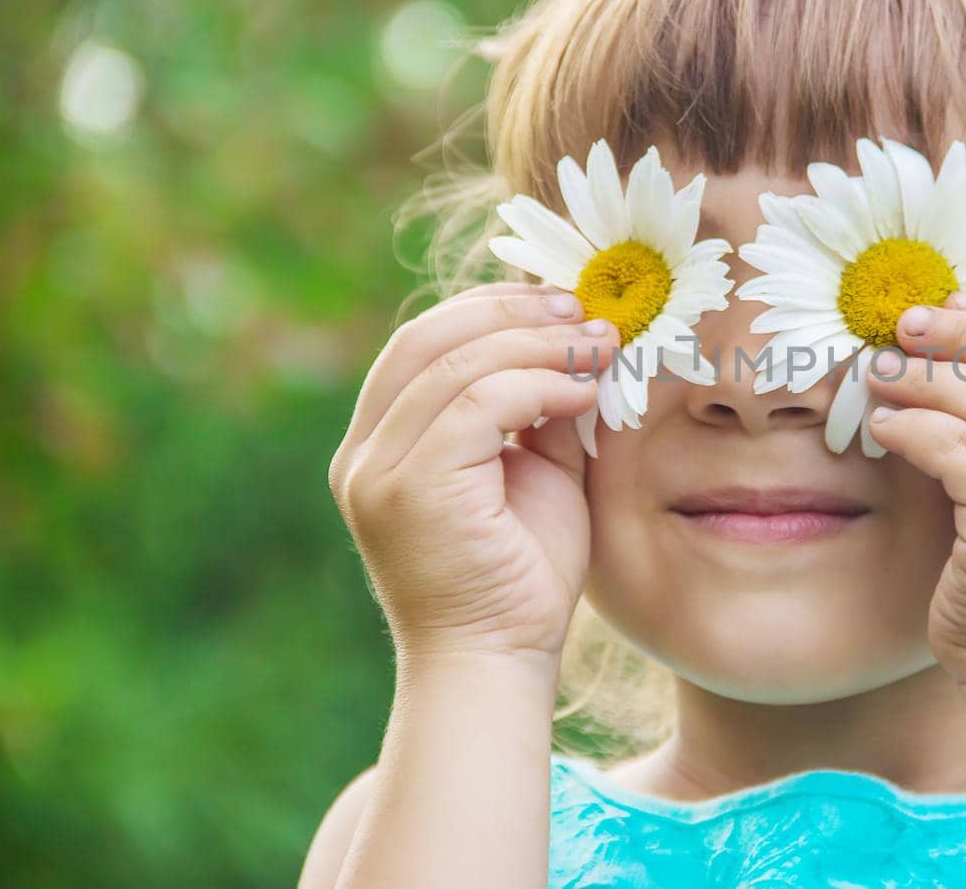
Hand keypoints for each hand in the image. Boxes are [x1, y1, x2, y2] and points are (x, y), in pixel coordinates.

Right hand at [328, 282, 618, 663]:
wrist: (500, 664)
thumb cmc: (522, 579)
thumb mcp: (534, 472)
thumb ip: (539, 409)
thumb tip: (578, 340)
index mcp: (380, 444)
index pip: (421, 343)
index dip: (491, 306)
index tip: (562, 301)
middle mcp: (363, 454)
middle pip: (426, 338)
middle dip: (513, 310)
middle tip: (586, 308)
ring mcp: (378, 472)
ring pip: (456, 364)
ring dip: (539, 343)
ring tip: (601, 344)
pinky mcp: (409, 491)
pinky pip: (475, 405)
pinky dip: (537, 383)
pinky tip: (583, 391)